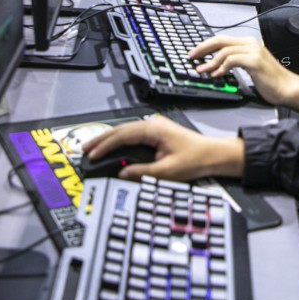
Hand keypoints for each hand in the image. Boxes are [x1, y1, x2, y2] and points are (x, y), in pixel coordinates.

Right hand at [81, 117, 244, 180]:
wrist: (214, 155)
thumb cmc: (196, 159)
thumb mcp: (166, 171)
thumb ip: (141, 171)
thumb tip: (121, 173)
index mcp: (154, 130)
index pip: (122, 135)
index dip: (105, 145)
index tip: (92, 154)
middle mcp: (153, 125)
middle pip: (120, 130)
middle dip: (101, 139)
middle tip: (85, 148)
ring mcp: (155, 128)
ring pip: (125, 131)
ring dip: (109, 139)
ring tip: (93, 147)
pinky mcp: (157, 134)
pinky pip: (132, 135)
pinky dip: (119, 141)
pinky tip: (112, 147)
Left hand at [189, 36, 298, 106]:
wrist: (287, 88)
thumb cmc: (270, 81)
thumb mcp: (249, 68)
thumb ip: (235, 62)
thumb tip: (214, 66)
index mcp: (248, 43)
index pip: (222, 39)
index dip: (206, 45)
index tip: (195, 53)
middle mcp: (250, 44)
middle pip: (220, 40)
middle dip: (203, 48)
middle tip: (191, 57)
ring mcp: (253, 51)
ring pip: (224, 51)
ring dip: (210, 62)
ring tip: (202, 70)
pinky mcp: (254, 61)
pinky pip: (232, 60)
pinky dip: (221, 67)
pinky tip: (217, 75)